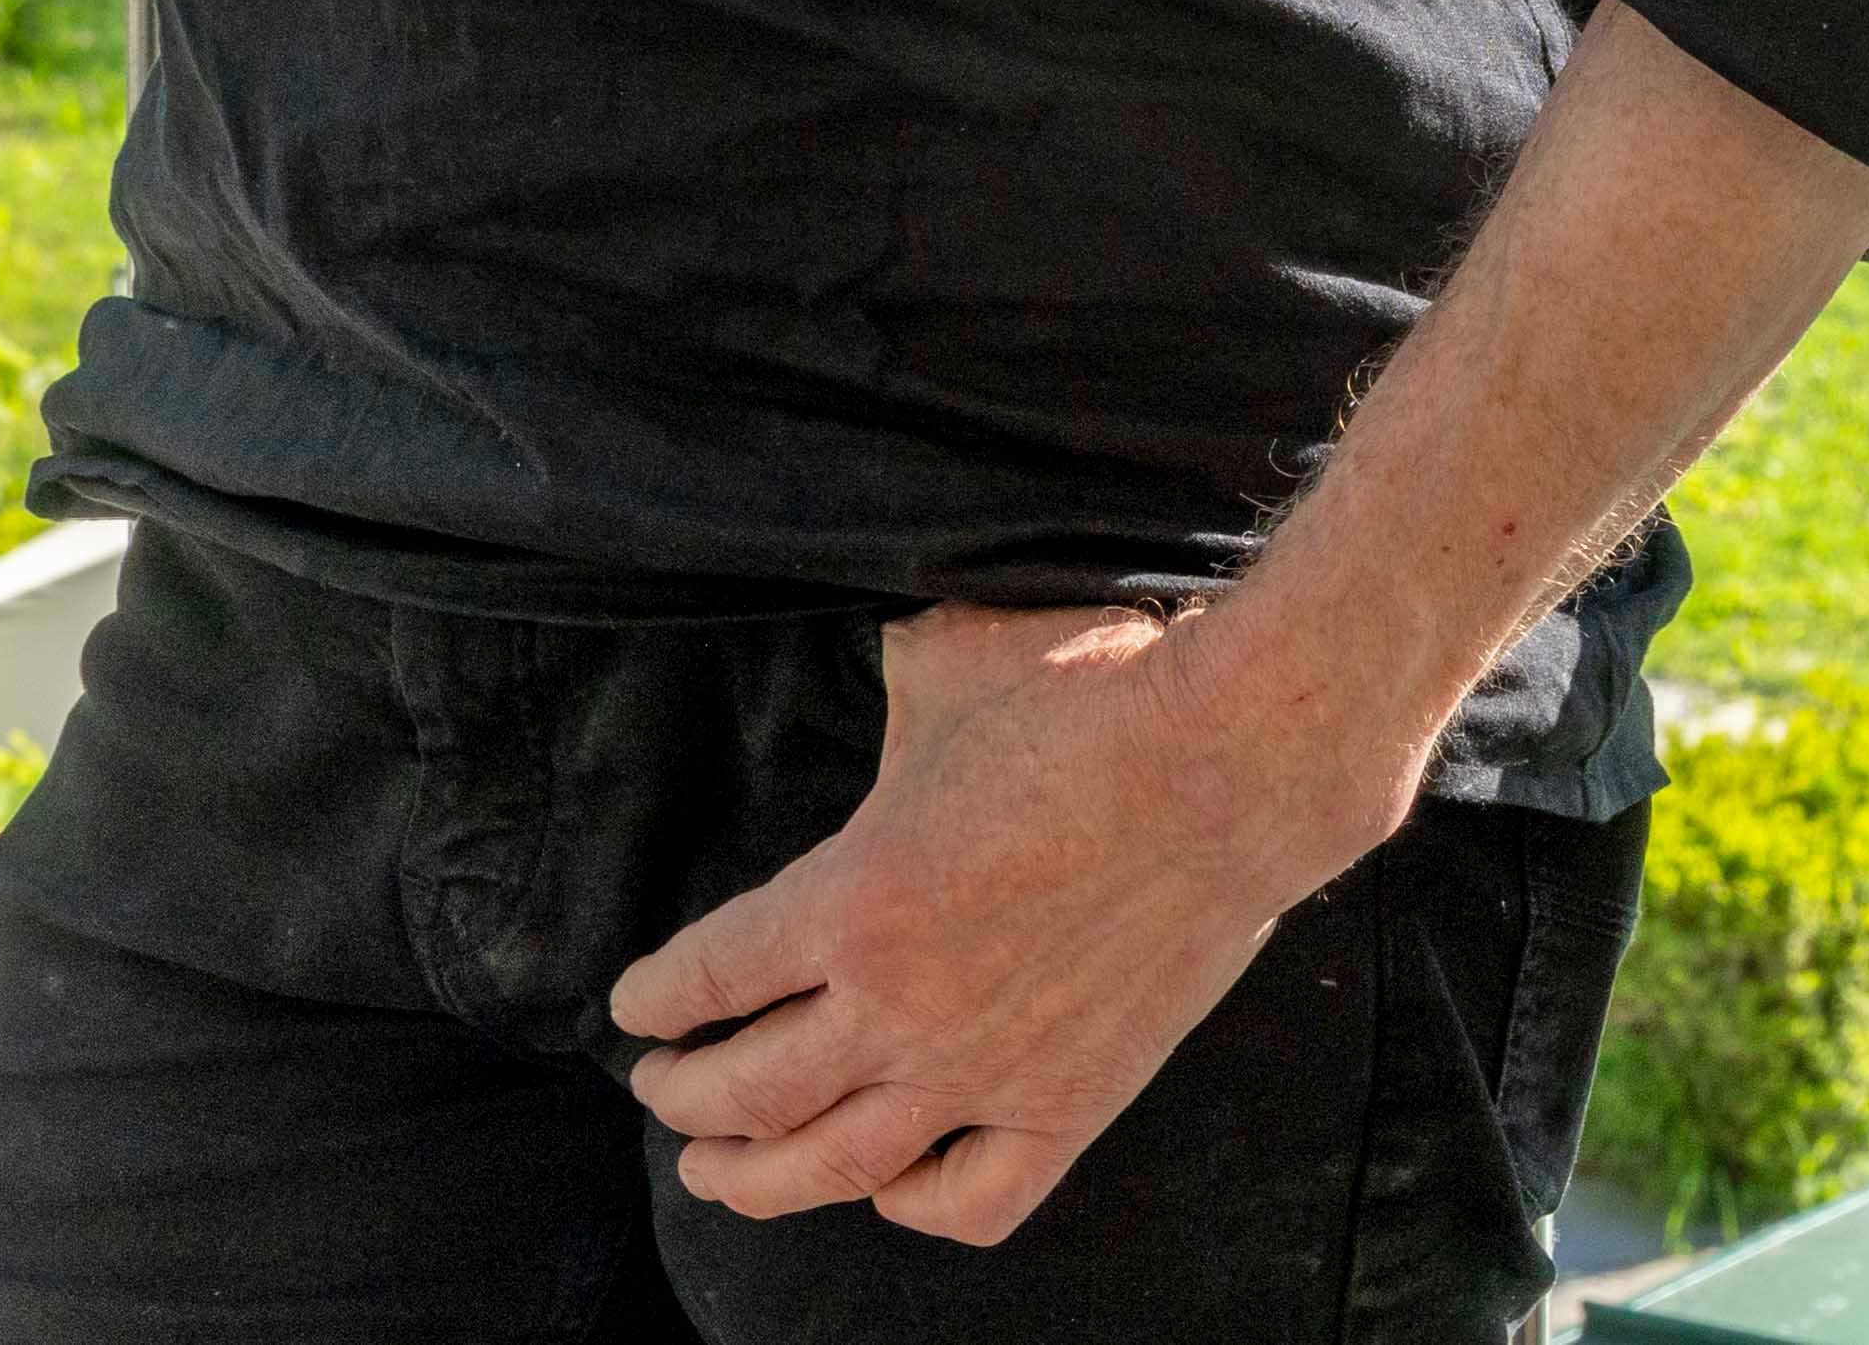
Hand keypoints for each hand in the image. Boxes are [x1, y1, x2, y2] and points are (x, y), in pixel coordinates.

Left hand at [606, 601, 1374, 1248]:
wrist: (1236, 762)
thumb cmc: (1092, 695)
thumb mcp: (944, 663)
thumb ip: (882, 695)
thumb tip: (870, 669)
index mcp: (851, 899)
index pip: (709, 976)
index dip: (656, 1000)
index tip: (632, 1009)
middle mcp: (902, 1007)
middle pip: (748, 1091)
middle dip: (684, 1096)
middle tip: (659, 1089)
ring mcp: (987, 1072)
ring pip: (837, 1167)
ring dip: (755, 1178)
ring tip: (713, 1171)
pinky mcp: (1073, 1108)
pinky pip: (973, 1202)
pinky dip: (914, 1206)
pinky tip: (888, 1185)